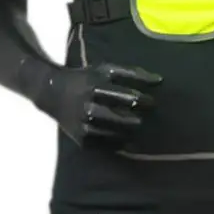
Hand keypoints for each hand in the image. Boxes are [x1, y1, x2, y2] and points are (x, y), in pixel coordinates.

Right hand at [33, 61, 161, 148]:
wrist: (54, 93)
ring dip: (130, 130)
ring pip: (114, 131)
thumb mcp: (105, 69)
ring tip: (138, 127)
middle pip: (120, 114)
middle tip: (147, 115)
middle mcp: (88, 104)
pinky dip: (118, 142)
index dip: (141, 98)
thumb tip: (160, 80)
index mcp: (95, 84)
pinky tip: (127, 139)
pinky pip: (105, 144)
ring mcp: (84, 122)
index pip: (124, 94)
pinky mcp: (81, 137)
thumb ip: (131, 72)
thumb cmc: (87, 78)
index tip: (152, 100)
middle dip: (138, 116)